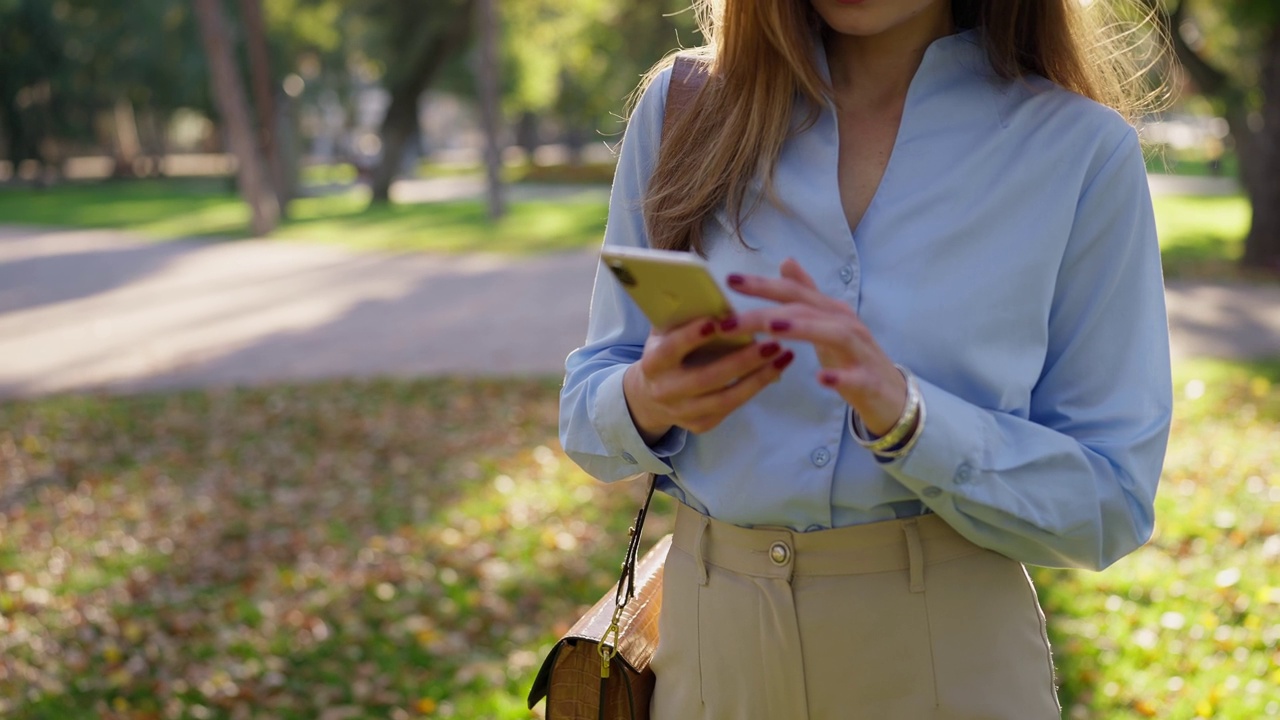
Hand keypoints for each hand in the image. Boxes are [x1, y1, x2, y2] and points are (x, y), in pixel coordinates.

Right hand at [623, 317, 796, 443]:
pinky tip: (774, 371)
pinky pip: (732, 407)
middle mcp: (665, 391)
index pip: (671, 350)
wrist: (650, 397)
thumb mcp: (663, 333)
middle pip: (706, 378)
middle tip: (772, 342)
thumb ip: (680, 316)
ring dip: (758, 377)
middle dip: (741, 361)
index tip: (716, 321)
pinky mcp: (701, 425)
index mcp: (652, 364)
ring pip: (725, 398)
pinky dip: (755, 388)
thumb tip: (706, 291)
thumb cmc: (664, 352)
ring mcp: (683, 412)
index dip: (691, 337)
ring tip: (783, 356)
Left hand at [725, 259, 906, 434]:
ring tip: (772, 329)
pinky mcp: (871, 381)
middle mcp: (847, 324)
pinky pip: (856, 377)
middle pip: (805, 309)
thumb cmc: (853, 358)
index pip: (794, 291)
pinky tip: (821, 379)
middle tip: (730, 320)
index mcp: (831, 311)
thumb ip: (806, 294)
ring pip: (834, 333)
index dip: (762, 285)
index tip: (729, 280)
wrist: (892, 397)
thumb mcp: (826, 324)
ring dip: (802, 329)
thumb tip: (787, 261)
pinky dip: (839, 377)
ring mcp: (861, 352)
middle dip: (766, 311)